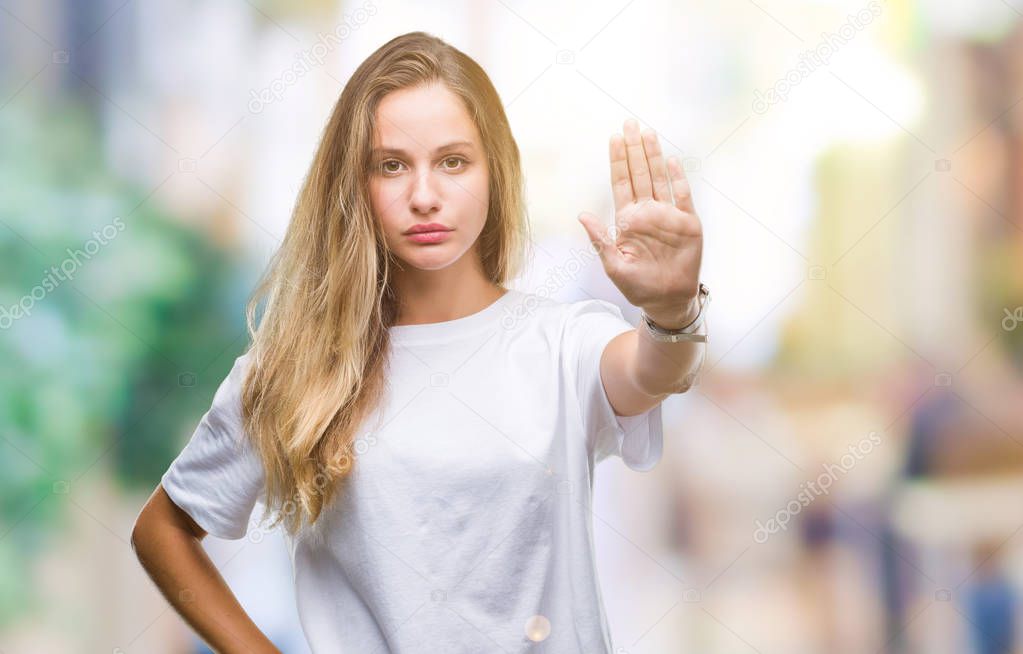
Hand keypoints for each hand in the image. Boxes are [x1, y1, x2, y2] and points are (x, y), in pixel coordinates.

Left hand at [577, 118, 703, 328]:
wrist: (667, 300)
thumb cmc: (638, 285)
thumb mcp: (613, 264)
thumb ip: (600, 239)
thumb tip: (582, 215)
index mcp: (628, 220)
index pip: (621, 183)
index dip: (617, 161)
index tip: (613, 138)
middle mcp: (647, 212)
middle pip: (639, 173)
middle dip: (634, 149)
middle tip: (630, 123)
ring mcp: (667, 215)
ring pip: (659, 178)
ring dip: (653, 156)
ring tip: (647, 133)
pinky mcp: (687, 223)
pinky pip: (682, 196)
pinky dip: (677, 178)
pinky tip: (671, 160)